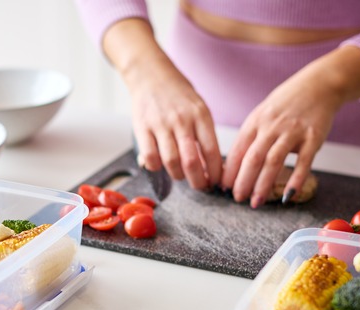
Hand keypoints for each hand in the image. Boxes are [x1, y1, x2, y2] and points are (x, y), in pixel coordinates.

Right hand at [129, 60, 222, 189]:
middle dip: (198, 181)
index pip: (212, 151)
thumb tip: (211, 165)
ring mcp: (161, 124)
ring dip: (178, 175)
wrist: (151, 74)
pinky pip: (150, 157)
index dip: (216, 172)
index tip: (216, 181)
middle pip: (192, 162)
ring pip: (171, 162)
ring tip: (180, 174)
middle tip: (200, 186)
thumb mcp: (198, 108)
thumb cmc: (177, 94)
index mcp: (200, 115)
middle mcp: (182, 120)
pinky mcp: (142, 128)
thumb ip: (203, 133)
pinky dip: (156, 167)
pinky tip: (160, 164)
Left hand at [221, 45, 359, 207]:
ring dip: (263, 185)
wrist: (320, 85)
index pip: (237, 150)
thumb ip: (251, 137)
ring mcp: (293, 132)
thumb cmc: (287, 103)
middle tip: (237, 199)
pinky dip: (295, 181)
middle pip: (252, 158)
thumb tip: (234, 165)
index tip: (223, 187)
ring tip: (256, 202)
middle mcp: (272, 126)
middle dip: (242, 182)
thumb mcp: (263, 114)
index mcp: (255, 121)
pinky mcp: (313, 138)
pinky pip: (303, 162)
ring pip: (273, 162)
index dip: (229, 171)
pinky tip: (287, 196)